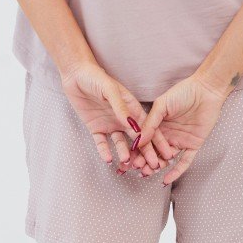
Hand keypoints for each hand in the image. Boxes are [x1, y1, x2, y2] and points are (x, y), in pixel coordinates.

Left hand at [61, 61, 178, 175]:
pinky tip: (108, 159)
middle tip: (153, 167)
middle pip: (137, 138)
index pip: (147, 126)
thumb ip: (121, 108)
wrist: (75, 75)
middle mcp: (123, 118)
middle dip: (146, 152)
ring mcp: (110, 124)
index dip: (157, 139)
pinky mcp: (96, 128)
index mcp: (131, 108)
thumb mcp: (110, 90)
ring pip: (120, 143)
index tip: (167, 152)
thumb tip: (133, 126)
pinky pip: (102, 143)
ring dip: (125, 154)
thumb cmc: (95, 78)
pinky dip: (105, 151)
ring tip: (127, 163)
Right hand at [137, 72, 228, 184]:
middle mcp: (168, 134)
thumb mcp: (162, 104)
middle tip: (136, 168)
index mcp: (159, 124)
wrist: (206, 90)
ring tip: (148, 173)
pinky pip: (184, 161)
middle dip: (145, 161)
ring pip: (167, 158)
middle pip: (154, 151)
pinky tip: (166, 179)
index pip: (146, 140)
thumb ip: (151, 122)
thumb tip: (138, 140)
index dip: (137, 150)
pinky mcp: (193, 145)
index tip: (128, 158)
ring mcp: (181, 140)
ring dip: (157, 166)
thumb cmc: (183, 92)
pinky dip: (176, 171)